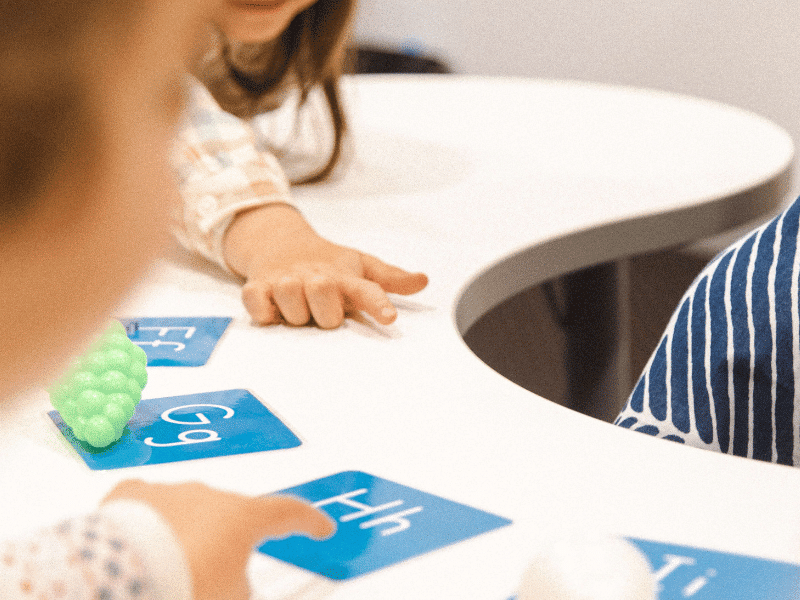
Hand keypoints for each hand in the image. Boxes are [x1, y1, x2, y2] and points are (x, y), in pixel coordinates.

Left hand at [103, 480, 334, 599]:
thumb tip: (237, 586)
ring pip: (188, 511)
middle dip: (229, 541)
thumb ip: (242, 589)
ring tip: (171, 567)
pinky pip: (147, 506)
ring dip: (188, 534)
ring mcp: (169, 492)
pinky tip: (141, 544)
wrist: (121, 575)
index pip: (288, 513)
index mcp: (243, 517)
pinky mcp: (130, 496)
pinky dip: (149, 523)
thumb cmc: (187, 586)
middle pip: (231, 516)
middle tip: (217, 573)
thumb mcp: (231, 597)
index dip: (309, 522)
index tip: (323, 527)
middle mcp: (209, 495)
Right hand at [223, 204, 428, 328]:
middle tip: (324, 309)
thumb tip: (423, 280)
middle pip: (325, 300)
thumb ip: (390, 279)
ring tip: (299, 308)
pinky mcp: (258, 287)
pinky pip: (259, 304)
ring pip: (292, 305)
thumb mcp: (360, 266)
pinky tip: (272, 308)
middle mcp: (316, 277)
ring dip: (296, 314)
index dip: (378, 304)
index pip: (367, 289)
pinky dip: (264, 310)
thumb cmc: (327, 263)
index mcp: (344, 276)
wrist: (280, 243)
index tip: (389, 317)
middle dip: (326, 312)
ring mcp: (285, 281)